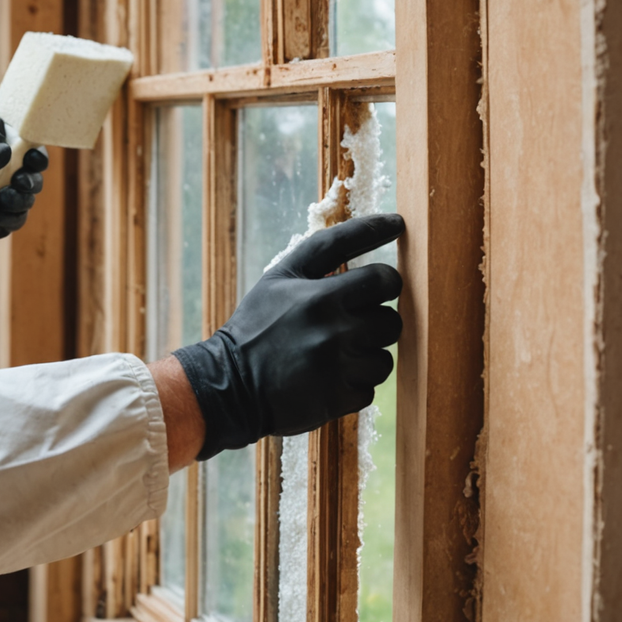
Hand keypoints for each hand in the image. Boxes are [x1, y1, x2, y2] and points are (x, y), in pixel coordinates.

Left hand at [0, 108, 49, 263]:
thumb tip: (8, 153)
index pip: (6, 127)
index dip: (23, 141)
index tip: (27, 158)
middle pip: (24, 161)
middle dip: (27, 175)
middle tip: (18, 185)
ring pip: (22, 191)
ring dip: (19, 200)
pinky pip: (11, 214)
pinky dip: (8, 220)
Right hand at [173, 214, 403, 460]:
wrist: (229, 385)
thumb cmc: (257, 323)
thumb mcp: (281, 275)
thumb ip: (331, 246)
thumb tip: (393, 222)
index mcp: (321, 297)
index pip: (385, 280)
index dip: (384, 282)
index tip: (374, 286)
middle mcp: (334, 332)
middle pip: (391, 321)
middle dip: (374, 321)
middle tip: (345, 324)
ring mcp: (338, 368)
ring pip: (385, 357)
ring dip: (365, 355)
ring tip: (332, 353)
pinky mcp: (340, 399)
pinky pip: (370, 388)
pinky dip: (353, 384)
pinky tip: (326, 377)